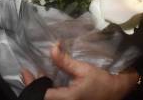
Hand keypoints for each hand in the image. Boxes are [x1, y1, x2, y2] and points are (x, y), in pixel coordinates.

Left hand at [22, 43, 138, 99]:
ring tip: (38, 74)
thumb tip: (52, 48)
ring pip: (48, 97)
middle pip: (42, 97)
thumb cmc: (102, 81)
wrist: (117, 91)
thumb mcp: (84, 69)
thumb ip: (65, 61)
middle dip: (34, 85)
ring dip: (41, 87)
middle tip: (28, 72)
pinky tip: (49, 80)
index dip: (31, 83)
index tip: (25, 71)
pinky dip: (49, 90)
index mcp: (66, 98)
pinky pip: (55, 97)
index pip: (42, 93)